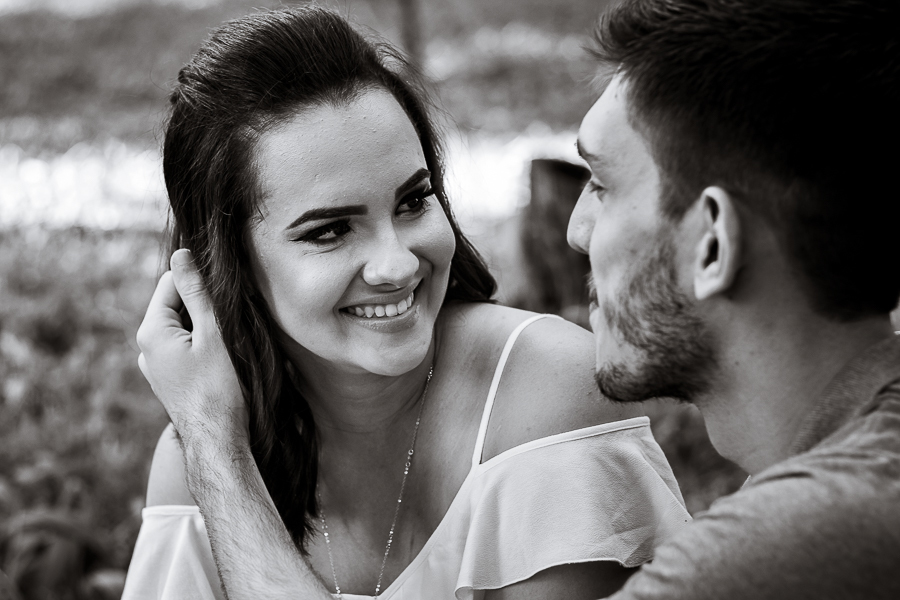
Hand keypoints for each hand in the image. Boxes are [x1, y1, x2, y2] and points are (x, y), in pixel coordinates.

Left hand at [137, 249, 247, 444]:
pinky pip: (181, 347)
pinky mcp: (167, 378)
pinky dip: (199, 343)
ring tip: (227, 340)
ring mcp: (154, 365)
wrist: (217, 440)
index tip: (225, 291)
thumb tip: (182, 255)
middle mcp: (145, 347)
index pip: (170, 283)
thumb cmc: (218, 388)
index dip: (199, 281)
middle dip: (201, 305)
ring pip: (180, 326)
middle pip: (174, 304)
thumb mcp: (212, 333)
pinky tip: (219, 357)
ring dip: (202, 325)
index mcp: (151, 332)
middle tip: (230, 318)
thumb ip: (196, 293)